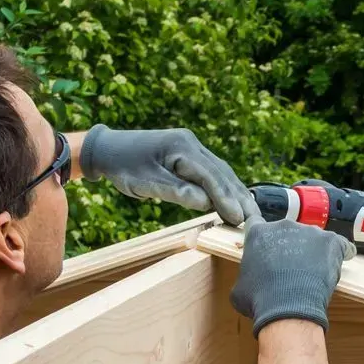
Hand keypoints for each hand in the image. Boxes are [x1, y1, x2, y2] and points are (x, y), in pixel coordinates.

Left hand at [79, 126, 258, 225]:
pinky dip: (224, 187)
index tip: (239, 218)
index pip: (210, 176)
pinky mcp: (189, 154)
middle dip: (238, 196)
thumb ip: (176, 191)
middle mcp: (191, 144)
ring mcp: (192, 147)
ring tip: (250, 212)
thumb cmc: (124, 167)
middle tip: (253, 219)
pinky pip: (212, 171)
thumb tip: (205, 202)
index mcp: (181, 147)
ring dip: (235, 192)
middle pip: (221, 172)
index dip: (226, 198)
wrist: (109, 149)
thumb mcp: (146, 182)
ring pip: (220, 171)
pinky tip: (234, 200)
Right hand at [231, 219, 353, 333]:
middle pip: (289, 231)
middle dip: (291, 247)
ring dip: (314, 252)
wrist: (288, 309)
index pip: (259, 226)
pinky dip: (340, 254)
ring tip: (314, 274)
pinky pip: (340, 245)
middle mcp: (283, 225)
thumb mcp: (240, 289)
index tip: (269, 251)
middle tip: (293, 270)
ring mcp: (309, 231)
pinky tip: (339, 264)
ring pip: (314, 238)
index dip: (265, 240)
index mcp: (258, 233)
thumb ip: (247, 276)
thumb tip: (249, 281)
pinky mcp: (331, 241)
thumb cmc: (261, 301)